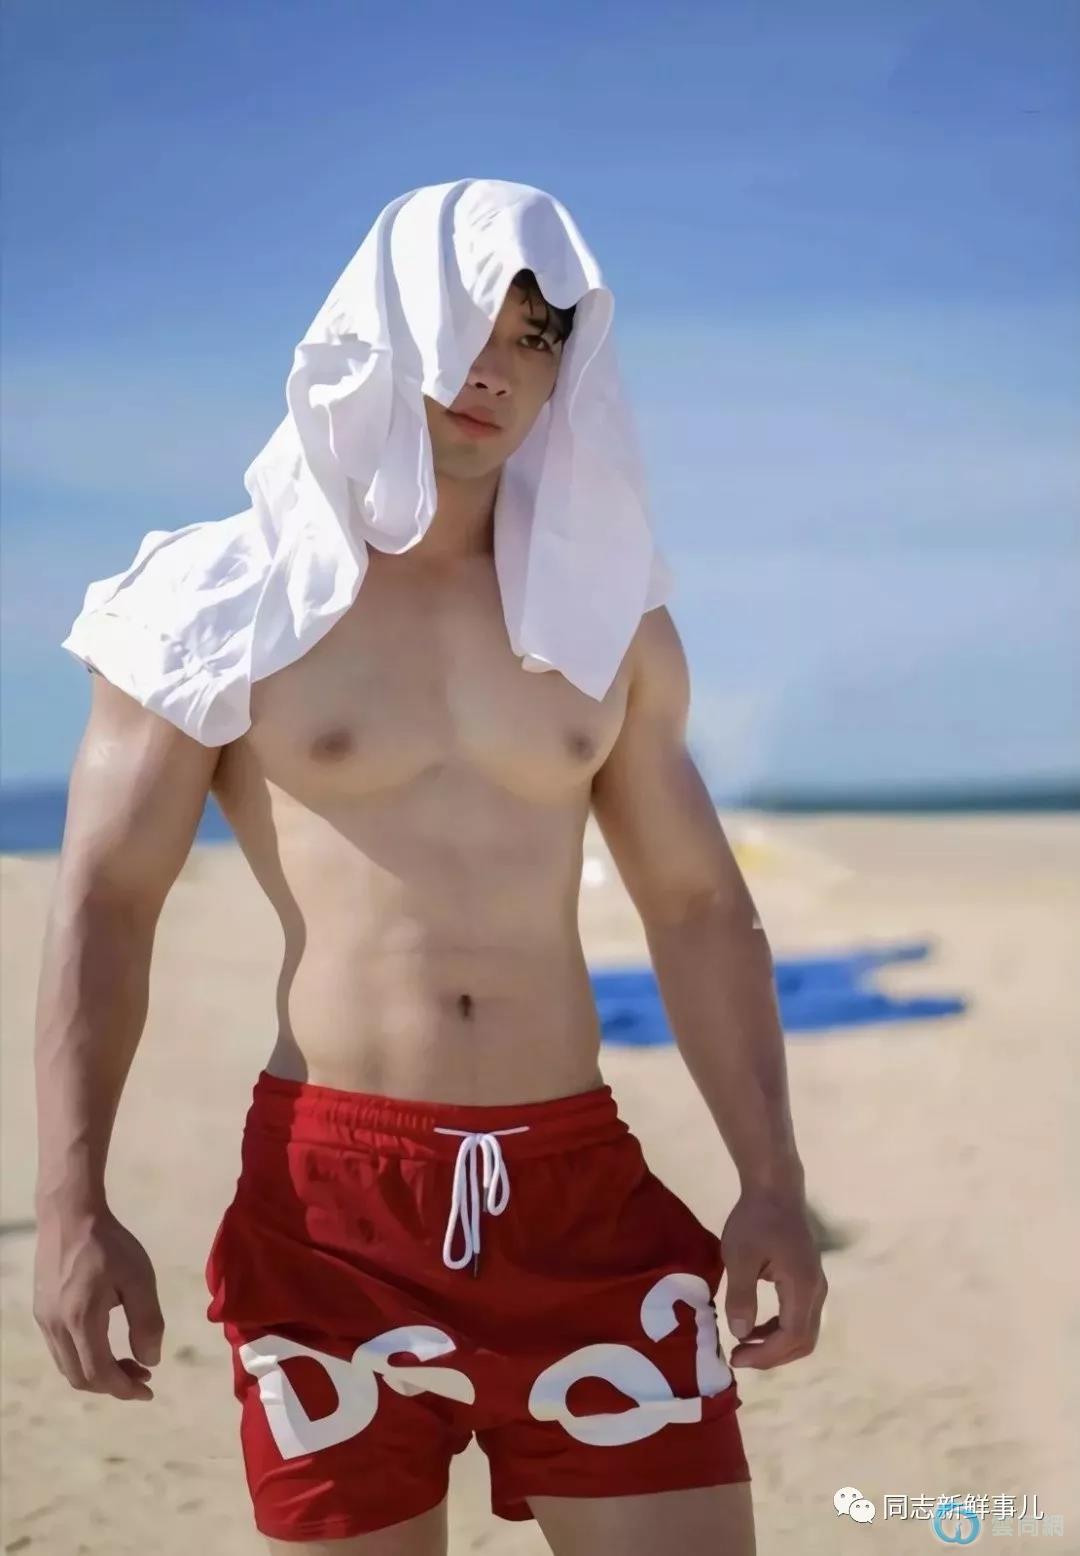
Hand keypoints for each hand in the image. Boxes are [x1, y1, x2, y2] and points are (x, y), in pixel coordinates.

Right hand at [34, 1204, 163, 1400]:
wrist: (70, 1215)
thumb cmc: (110, 1244)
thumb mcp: (140, 1278)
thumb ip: (147, 1321)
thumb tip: (150, 1360)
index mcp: (81, 1320)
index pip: (99, 1373)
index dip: (124, 1389)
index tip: (149, 1390)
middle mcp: (56, 1326)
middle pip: (80, 1377)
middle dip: (114, 1385)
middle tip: (144, 1375)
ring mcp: (45, 1320)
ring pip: (68, 1366)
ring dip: (99, 1373)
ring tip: (131, 1361)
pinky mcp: (42, 1311)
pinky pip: (61, 1350)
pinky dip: (85, 1357)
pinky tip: (106, 1343)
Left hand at [720, 1186, 826, 1369]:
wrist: (775, 1190)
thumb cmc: (755, 1219)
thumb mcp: (739, 1256)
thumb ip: (741, 1296)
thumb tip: (741, 1334)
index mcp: (802, 1286)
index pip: (792, 1337)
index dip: (766, 1354)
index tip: (737, 1356)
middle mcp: (816, 1291)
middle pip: (804, 1341)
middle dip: (772, 1356)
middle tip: (740, 1357)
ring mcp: (816, 1286)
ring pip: (804, 1332)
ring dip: (776, 1345)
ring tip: (744, 1345)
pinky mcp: (808, 1280)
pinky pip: (800, 1317)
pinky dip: (779, 1330)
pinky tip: (755, 1327)